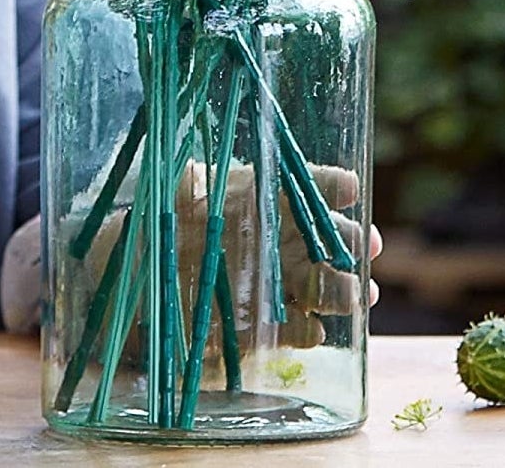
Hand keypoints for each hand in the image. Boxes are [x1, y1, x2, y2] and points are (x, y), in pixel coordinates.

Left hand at [85, 157, 381, 353]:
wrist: (138, 275)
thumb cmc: (159, 221)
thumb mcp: (168, 192)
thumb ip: (184, 183)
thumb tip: (188, 173)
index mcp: (263, 196)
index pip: (307, 185)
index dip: (330, 186)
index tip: (349, 189)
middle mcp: (277, 239)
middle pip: (327, 239)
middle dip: (352, 241)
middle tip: (366, 245)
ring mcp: (274, 282)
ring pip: (320, 285)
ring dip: (342, 290)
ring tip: (359, 295)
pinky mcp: (262, 325)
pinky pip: (293, 329)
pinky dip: (306, 332)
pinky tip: (314, 331)